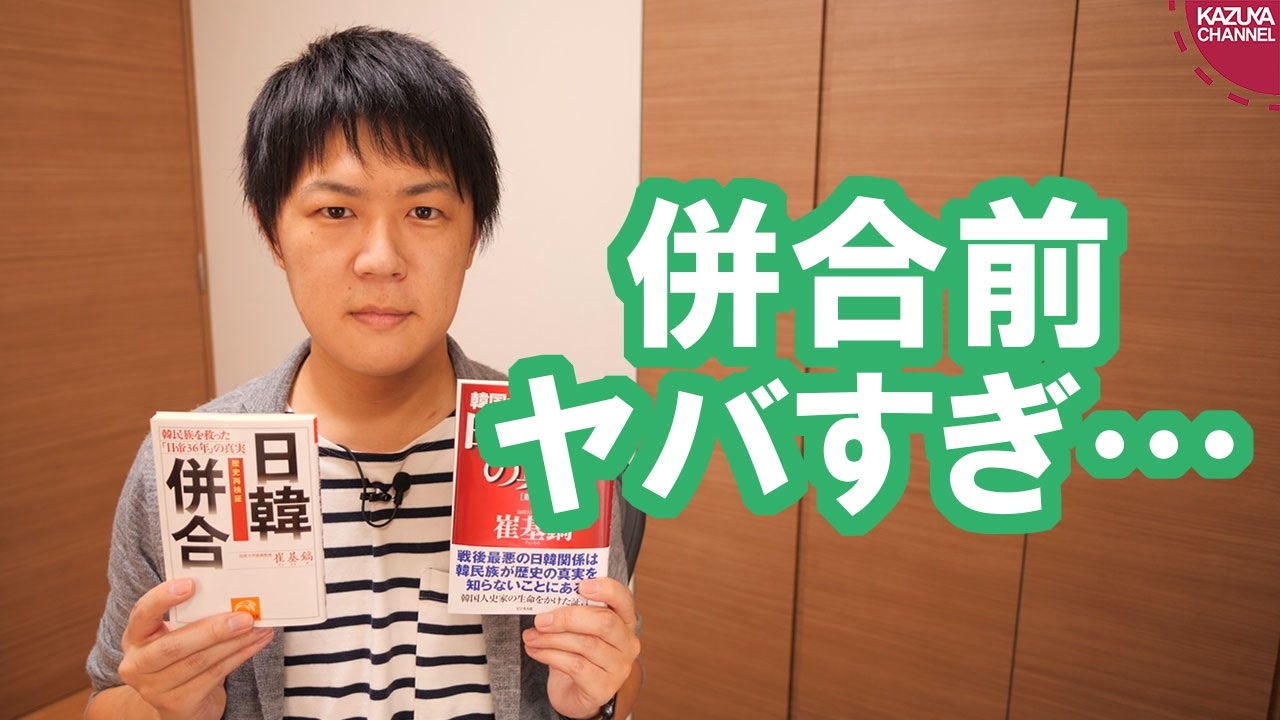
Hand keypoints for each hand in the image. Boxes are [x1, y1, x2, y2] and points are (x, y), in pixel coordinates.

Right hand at [116, 578, 274, 719]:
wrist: (180, 702)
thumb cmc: (181, 658)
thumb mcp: (176, 635)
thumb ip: (192, 617)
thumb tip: (232, 595)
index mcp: (135, 637)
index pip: (142, 614)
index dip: (163, 598)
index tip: (190, 584)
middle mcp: (137, 664)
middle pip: (174, 646)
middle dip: (213, 630)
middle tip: (244, 617)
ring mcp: (154, 689)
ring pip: (199, 661)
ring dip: (235, 643)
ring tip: (258, 628)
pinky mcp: (177, 704)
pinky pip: (213, 676)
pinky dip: (239, 657)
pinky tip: (255, 643)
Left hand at [522, 578, 640, 719]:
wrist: (576, 695)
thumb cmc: (578, 656)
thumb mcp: (578, 631)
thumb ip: (572, 614)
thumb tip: (546, 603)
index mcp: (624, 621)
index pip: (623, 599)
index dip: (606, 589)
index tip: (581, 585)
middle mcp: (627, 644)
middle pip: (604, 622)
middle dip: (568, 617)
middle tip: (540, 619)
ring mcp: (618, 668)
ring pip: (585, 644)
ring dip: (551, 639)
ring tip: (531, 636)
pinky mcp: (603, 688)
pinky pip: (575, 665)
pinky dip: (550, 655)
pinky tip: (535, 651)